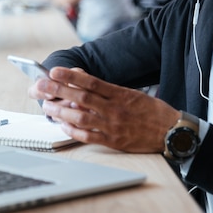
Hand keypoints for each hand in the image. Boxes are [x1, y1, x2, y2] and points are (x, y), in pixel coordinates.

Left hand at [28, 67, 179, 152]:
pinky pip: (88, 136)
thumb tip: (85, 83)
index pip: (91, 82)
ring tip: (46, 106)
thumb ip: (110, 90)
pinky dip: (73, 130)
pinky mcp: (113, 141)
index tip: (55, 71)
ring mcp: (113, 126)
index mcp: (121, 94)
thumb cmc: (152, 111)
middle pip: (81, 98)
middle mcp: (115, 109)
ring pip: (81, 117)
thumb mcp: (133, 94)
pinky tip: (63, 124)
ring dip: (60, 111)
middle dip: (58, 91)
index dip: (71, 76)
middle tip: (41, 86)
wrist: (171, 131)